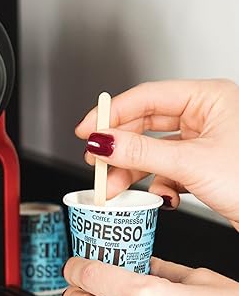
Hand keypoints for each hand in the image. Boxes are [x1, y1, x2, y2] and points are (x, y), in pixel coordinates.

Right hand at [75, 79, 238, 229]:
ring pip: (152, 151)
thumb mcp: (191, 164)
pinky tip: (160, 197)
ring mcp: (202, 142)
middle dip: (119, 149)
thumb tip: (103, 142)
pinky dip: (156, 185)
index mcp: (208, 99)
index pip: (146, 97)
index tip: (86, 130)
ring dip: (132, 172)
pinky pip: (166, 170)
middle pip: (145, 126)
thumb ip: (142, 151)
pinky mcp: (201, 166)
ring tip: (115, 189)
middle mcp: (204, 117)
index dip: (111, 114)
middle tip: (97, 164)